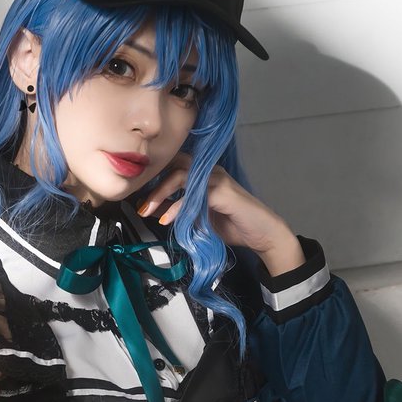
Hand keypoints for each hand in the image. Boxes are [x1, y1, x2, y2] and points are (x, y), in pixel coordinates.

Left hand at [138, 153, 304, 276]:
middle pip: (174, 166)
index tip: (140, 198)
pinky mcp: (222, 191)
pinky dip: (178, 207)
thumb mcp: (197, 219)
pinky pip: (194, 194)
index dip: (155, 179)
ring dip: (161, 193)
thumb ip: (178, 210)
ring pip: (181, 175)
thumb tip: (153, 208)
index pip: (174, 167)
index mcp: (203, 176)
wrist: (262, 235)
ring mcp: (217, 179)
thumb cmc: (233, 226)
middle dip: (153, 185)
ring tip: (148, 210)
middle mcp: (209, 172)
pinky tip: (168, 219)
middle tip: (140, 206)